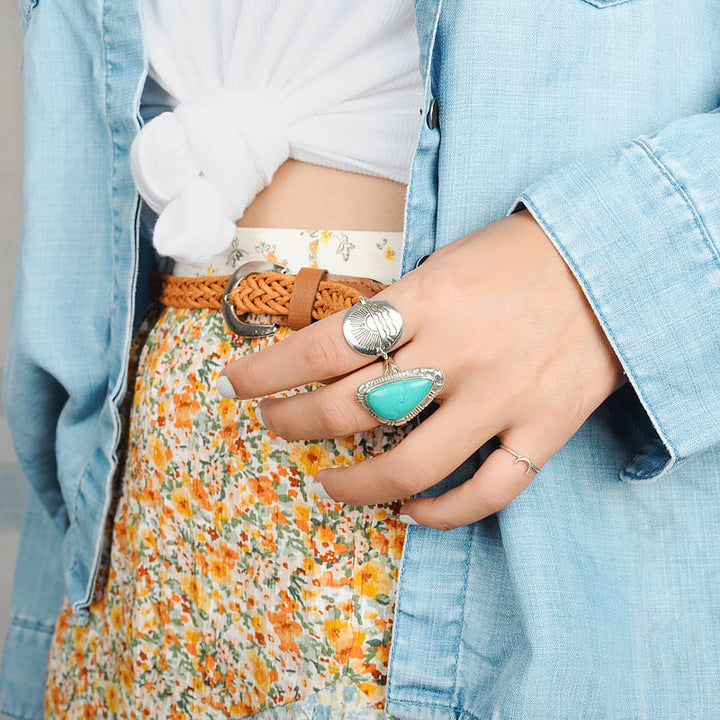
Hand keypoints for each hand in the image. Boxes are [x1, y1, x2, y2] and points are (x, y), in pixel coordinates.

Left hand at [219, 211, 624, 528]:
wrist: (610, 260)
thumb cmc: (517, 256)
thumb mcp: (444, 262)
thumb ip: (395, 310)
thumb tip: (339, 352)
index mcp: (426, 300)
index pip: (321, 345)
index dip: (267, 371)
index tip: (236, 383)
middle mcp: (457, 353)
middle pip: (350, 408)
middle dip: (293, 422)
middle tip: (274, 424)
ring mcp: (501, 398)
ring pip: (409, 465)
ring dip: (354, 485)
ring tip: (326, 484)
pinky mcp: (541, 429)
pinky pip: (487, 492)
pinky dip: (442, 511)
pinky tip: (411, 510)